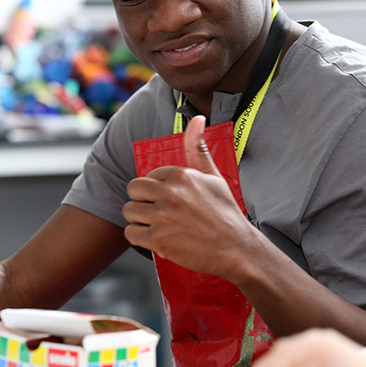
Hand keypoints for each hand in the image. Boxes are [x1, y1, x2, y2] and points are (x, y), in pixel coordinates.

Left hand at [123, 115, 258, 276]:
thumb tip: (198, 118)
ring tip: (161, 227)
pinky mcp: (158, 239)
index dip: (157, 191)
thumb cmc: (226, 213)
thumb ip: (199, 148)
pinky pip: (131, 234)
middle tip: (160, 214)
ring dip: (140, 221)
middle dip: (142, 202)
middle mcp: (170, 192)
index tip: (172, 202)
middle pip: (133, 190)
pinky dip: (140, 239)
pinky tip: (159, 239)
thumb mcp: (214, 177)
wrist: (236, 248)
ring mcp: (162, 216)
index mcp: (181, 175)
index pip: (148, 176)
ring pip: (129, 212)